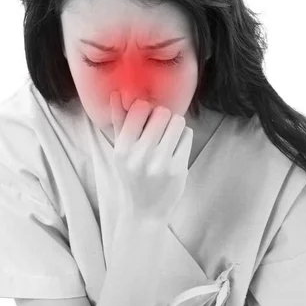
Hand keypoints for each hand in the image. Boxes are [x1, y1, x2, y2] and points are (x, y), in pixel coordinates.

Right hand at [110, 91, 192, 222]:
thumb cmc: (131, 177)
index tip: (146, 121)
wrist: (144, 212)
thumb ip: (119, 122)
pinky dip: (183, 138)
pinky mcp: (178, 169)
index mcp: (123, 149)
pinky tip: (175, 150)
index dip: (146, 110)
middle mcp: (140, 156)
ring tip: (168, 139)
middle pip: (162, 113)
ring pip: (177, 122)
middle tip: (159, 131)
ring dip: (175, 126)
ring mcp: (161, 163)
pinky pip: (187, 135)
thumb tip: (117, 94)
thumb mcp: (120, 152)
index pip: (140, 108)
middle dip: (163, 118)